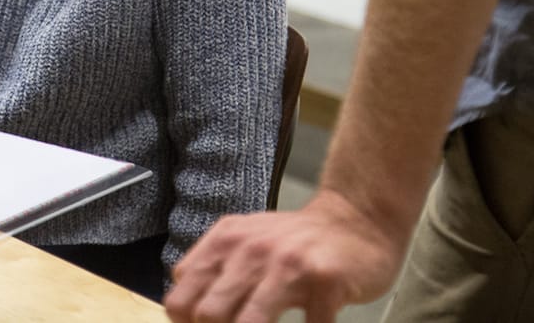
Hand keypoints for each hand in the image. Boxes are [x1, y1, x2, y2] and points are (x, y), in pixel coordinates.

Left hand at [163, 189, 406, 322]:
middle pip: (208, 314)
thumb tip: (179, 316)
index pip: (180, 298)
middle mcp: (250, 249)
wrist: (354, 220)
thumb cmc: (295, 243)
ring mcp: (287, 263)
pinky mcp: (325, 280)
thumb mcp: (243, 244)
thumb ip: (212, 274)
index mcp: (224, 242)